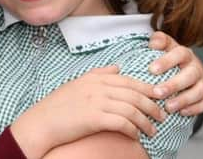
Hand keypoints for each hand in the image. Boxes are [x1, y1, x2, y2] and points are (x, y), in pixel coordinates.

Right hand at [10, 66, 165, 158]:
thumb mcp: (77, 84)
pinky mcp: (95, 118)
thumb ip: (98, 74)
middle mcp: (97, 87)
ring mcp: (96, 102)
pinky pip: (122, 123)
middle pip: (134, 93)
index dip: (146, 88)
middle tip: (161, 116)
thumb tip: (117, 67)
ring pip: (132, 109)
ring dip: (146, 121)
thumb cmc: (57, 107)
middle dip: (152, 105)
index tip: (158, 97)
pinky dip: (133, 130)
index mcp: (94, 78)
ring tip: (152, 130)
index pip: (128, 80)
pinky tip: (136, 136)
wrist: (41, 122)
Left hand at [147, 31, 202, 115]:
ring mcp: (202, 82)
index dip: (167, 61)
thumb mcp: (164, 46)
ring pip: (199, 91)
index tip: (151, 70)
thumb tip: (153, 43)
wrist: (184, 69)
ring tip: (168, 107)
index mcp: (185, 54)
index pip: (180, 54)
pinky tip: (181, 113)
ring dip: (183, 100)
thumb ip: (158, 41)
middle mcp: (196, 67)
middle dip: (174, 85)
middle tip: (157, 93)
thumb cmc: (168, 58)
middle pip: (190, 75)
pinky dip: (194, 109)